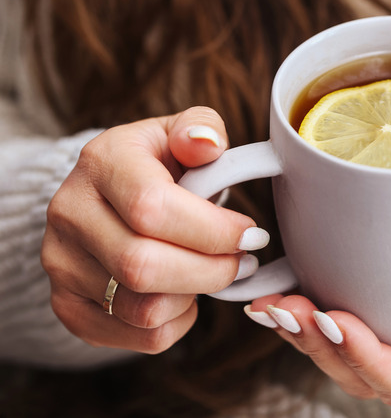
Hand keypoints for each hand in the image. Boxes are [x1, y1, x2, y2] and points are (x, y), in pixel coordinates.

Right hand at [42, 107, 268, 352]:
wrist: (104, 197)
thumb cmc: (156, 165)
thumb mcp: (178, 134)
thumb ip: (201, 129)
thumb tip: (207, 143)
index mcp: (102, 163)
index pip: (152, 208)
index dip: (213, 230)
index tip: (251, 234)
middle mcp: (71, 214)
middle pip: (144, 267)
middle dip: (212, 270)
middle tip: (242, 261)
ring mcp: (63, 264)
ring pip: (144, 309)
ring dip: (196, 297)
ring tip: (213, 272)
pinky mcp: (69, 306)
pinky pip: (139, 336)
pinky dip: (178, 323)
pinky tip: (185, 294)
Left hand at [245, 164, 390, 406]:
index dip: (367, 361)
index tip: (335, 318)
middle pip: (368, 374)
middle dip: (322, 349)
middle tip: (289, 309)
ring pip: (350, 351)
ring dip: (308, 333)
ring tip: (274, 304)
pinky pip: (351, 314)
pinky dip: (313, 307)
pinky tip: (285, 286)